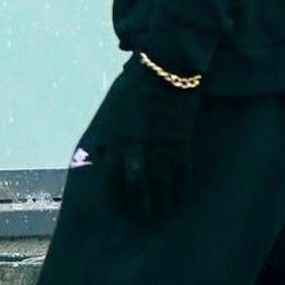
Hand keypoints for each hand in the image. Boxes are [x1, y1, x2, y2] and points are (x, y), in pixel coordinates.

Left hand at [94, 59, 200, 221]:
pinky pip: (179, 174)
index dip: (114, 191)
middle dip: (138, 202)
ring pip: (158, 183)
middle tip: (143, 215)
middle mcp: (133, 146)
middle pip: (133, 184)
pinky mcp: (179, 144)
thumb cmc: (138, 85)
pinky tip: (181, 196)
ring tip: (164, 210)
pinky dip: (179, 188)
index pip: (109, 173)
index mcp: (114, 136)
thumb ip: (110, 131)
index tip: (118, 203)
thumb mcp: (115, 109)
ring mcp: (157, 146)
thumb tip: (103, 151)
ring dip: (161, 200)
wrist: (165, 70)